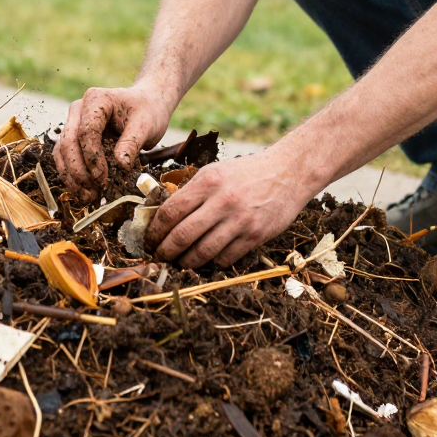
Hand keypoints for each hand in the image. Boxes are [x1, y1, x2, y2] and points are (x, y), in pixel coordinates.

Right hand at [53, 84, 171, 203]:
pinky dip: (72, 175)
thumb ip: (132, 143)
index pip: (86, 131)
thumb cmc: (146, 110)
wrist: (145, 103)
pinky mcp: (74, 137)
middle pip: (69, 142)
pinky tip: (83, 191)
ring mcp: (73, 122)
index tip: (102, 178)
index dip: (92, 157)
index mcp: (96, 99)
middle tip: (92, 193)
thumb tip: (120, 166)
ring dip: (72, 177)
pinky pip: (65, 157)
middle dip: (78, 171)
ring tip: (87, 197)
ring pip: (62, 152)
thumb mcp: (145, 124)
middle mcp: (79, 109)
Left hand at [144, 144, 312, 268]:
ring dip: (186, 263)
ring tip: (179, 263)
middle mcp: (222, 201)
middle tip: (159, 257)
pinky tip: (207, 261)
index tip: (150, 239)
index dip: (155, 230)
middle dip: (165, 251)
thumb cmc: (245, 173)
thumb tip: (164, 216)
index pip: (170, 211)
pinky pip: (225, 259)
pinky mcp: (254, 236)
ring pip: (202, 252)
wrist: (287, 173)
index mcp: (207, 181)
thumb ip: (191, 192)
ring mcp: (239, 220)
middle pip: (182, 236)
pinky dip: (212, 264)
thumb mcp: (215, 172)